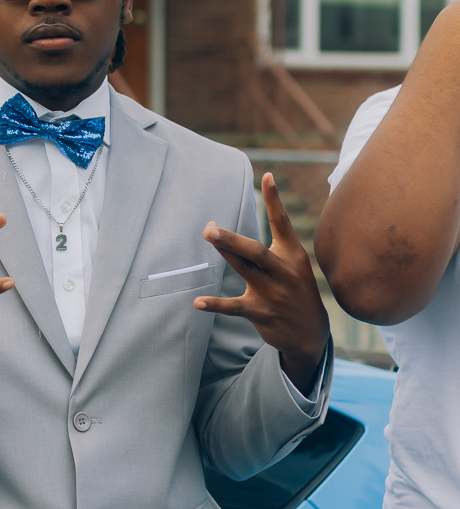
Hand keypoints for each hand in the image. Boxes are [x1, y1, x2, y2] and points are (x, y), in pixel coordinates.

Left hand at [194, 172, 328, 395]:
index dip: (275, 199)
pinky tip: (198, 302)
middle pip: (255, 250)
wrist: (311, 333)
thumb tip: (243, 229)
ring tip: (207, 235)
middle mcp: (283, 272)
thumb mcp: (293, 264)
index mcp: (292, 254)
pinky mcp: (261, 313)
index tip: (268, 176)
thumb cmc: (295, 290)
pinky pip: (233, 307)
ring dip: (225, 253)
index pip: (282, 222)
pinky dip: (215, 304)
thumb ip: (272, 245)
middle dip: (232, 238)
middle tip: (210, 227)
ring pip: (244, 270)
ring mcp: (272, 293)